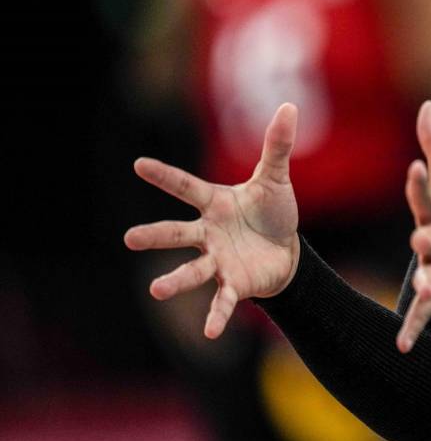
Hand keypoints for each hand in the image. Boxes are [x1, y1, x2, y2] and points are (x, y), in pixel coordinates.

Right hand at [124, 103, 302, 339]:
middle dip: (155, 235)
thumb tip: (290, 106)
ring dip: (175, 280)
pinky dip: (216, 317)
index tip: (138, 163)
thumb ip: (276, 146)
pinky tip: (210, 334)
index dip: (165, 176)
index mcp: (215, 204)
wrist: (286, 251)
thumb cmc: (272, 213)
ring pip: (192, 270)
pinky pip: (222, 301)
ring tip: (155, 290)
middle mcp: (209, 233)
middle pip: (178, 233)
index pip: (187, 187)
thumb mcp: (276, 179)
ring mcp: (218, 260)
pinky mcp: (234, 284)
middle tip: (129, 239)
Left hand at [397, 100, 430, 352]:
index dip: (421, 182)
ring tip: (421, 288)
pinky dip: (414, 329)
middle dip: (428, 238)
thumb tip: (424, 104)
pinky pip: (426, 312)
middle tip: (420, 238)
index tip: (415, 168)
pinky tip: (402, 347)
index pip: (428, 193)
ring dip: (428, 281)